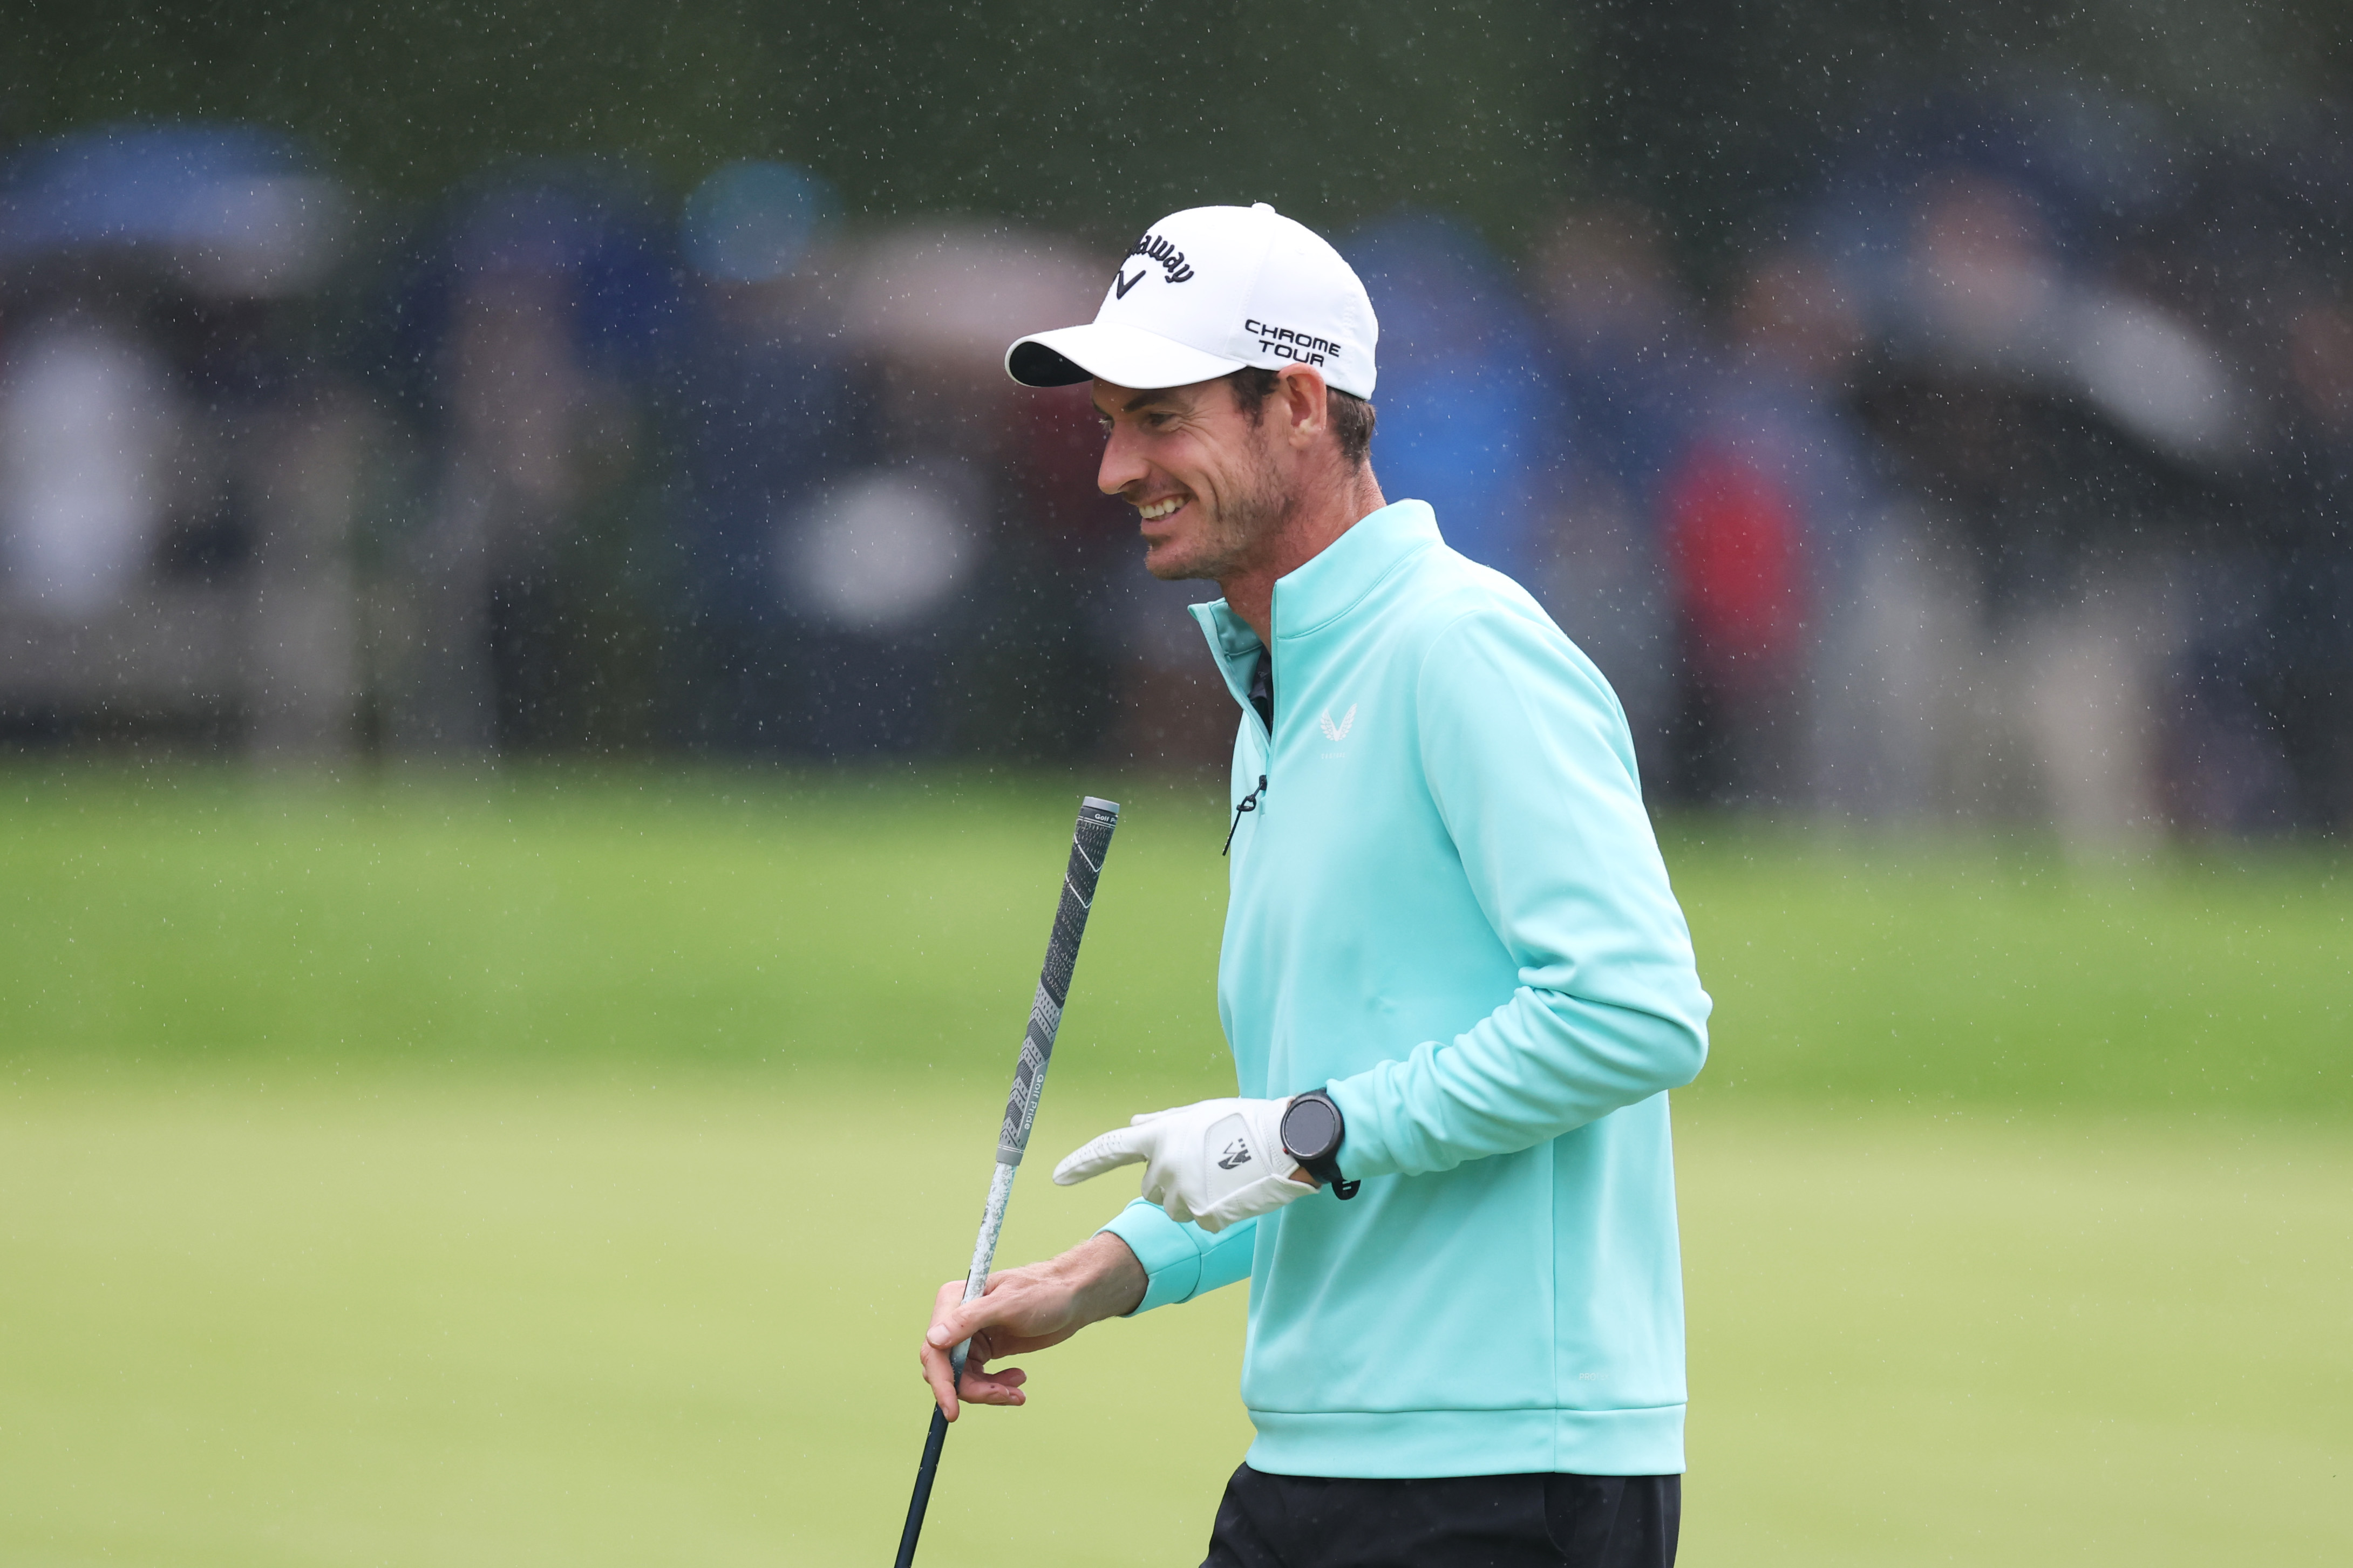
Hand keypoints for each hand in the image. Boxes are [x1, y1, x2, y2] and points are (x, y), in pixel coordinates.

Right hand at [919, 1232, 1144, 1419]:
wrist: (1072, 1297)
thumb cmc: (1043, 1292)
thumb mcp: (1008, 1304)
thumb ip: (968, 1320)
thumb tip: (933, 1340)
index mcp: (953, 1301)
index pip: (934, 1350)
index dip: (942, 1382)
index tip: (952, 1410)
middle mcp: (956, 1321)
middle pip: (947, 1371)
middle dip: (973, 1390)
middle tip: (1005, 1397)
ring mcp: (970, 1337)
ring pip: (963, 1380)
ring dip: (989, 1392)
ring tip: (1018, 1392)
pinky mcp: (986, 1350)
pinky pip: (980, 1380)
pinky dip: (997, 1389)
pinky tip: (1019, 1381)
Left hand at [1052, 1096, 1317, 1232]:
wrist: (1286, 1142)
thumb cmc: (1241, 1122)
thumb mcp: (1198, 1114)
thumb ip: (1162, 1124)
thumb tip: (1133, 1123)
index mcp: (1159, 1136)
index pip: (1110, 1149)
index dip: (1083, 1164)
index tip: (1058, 1176)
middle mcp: (1164, 1167)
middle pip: (1150, 1188)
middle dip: (1171, 1180)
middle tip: (1206, 1163)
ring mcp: (1183, 1194)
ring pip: (1173, 1208)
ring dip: (1192, 1197)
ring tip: (1223, 1175)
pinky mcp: (1203, 1217)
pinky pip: (1199, 1220)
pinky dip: (1213, 1210)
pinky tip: (1233, 1191)